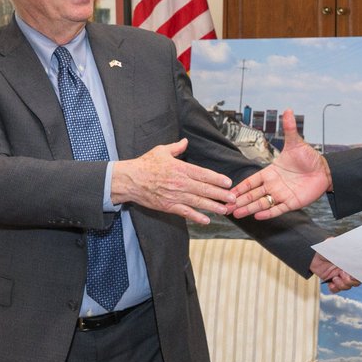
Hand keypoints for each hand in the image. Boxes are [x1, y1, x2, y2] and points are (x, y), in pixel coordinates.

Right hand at [112, 138, 234, 224]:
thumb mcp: (161, 151)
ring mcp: (175, 195)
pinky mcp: (168, 206)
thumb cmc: (144, 164)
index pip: (204, 174)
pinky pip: (185, 212)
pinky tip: (206, 220)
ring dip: (213, 206)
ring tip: (225, 209)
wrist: (129, 180)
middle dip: (221, 194)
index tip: (229, 183)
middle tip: (233, 198)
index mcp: (180, 168)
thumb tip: (185, 141)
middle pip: (205, 189)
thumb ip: (176, 147)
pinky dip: (196, 217)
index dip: (218, 179)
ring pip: (198, 202)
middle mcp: (180, 182)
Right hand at [231, 110, 331, 219]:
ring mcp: (282, 195)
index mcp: (271, 173)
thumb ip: (289, 128)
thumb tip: (288, 110)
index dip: (240, 187)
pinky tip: (258, 216)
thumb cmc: (309, 158)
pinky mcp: (292, 203)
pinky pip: (277, 209)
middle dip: (238, 201)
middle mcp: (273, 185)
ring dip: (249, 208)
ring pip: (261, 203)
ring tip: (236, 213)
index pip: (251, 181)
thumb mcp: (296, 143)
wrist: (326, 171)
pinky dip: (268, 213)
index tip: (227, 191)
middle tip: (224, 206)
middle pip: (252, 195)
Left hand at [310, 252, 359, 293]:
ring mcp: (340, 276)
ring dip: (341, 284)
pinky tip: (330, 284)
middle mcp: (347, 270)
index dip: (358, 276)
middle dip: (349, 281)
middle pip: (355, 282)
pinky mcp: (332, 281)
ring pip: (346, 286)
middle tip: (341, 274)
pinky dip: (334, 288)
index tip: (352, 275)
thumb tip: (354, 252)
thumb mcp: (336, 247)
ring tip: (334, 278)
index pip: (360, 272)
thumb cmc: (325, 248)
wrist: (312, 254)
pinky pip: (337, 289)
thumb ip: (346, 250)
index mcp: (350, 262)